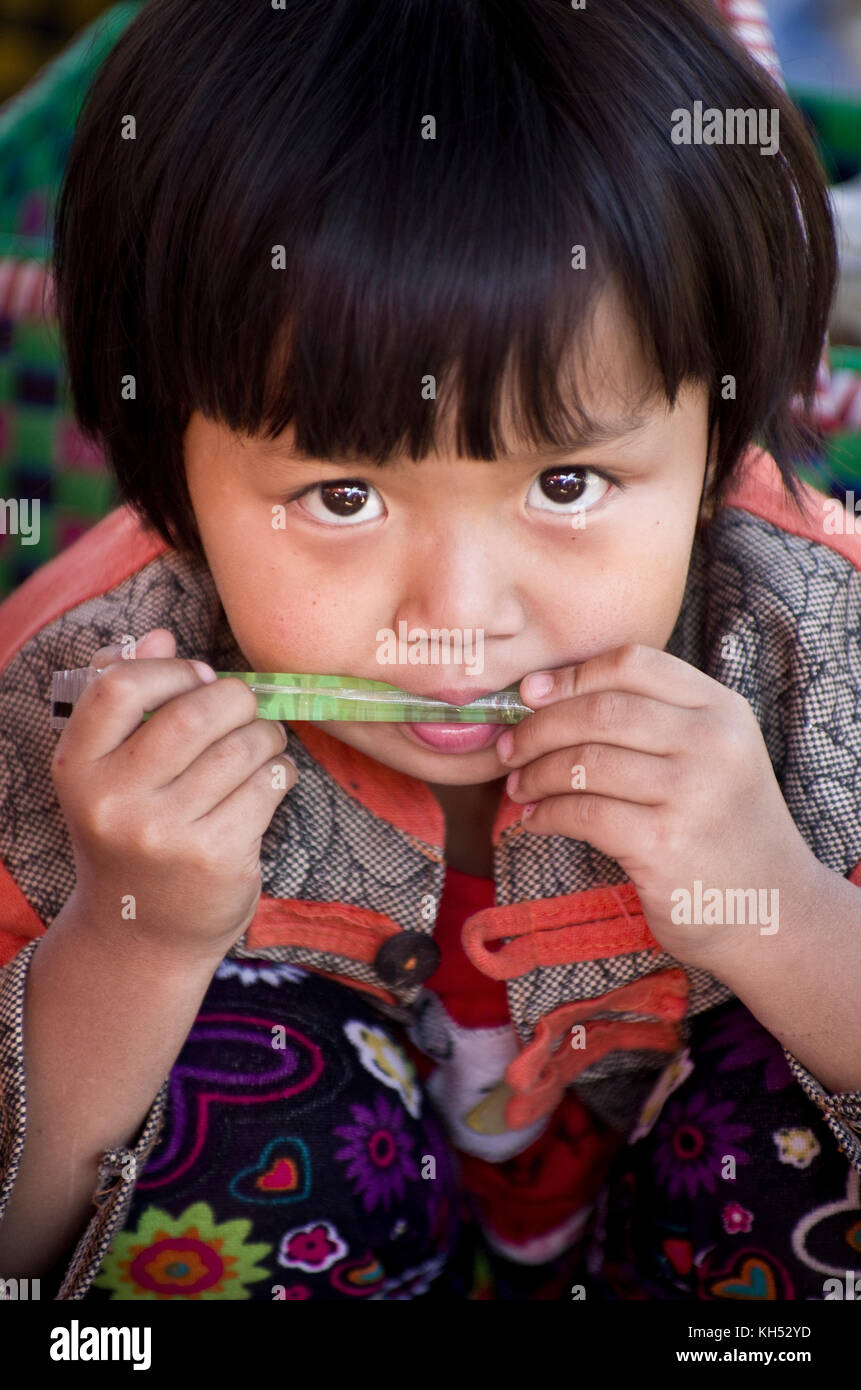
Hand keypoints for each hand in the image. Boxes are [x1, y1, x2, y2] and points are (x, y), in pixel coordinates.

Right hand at [51, 627, 298, 960]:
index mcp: (78, 768)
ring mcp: (164, 834)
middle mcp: (114, 801)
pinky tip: (266, 784)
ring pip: (242, 747)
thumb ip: (127, 700)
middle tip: (245, 710)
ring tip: (260, 747)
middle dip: (236, 700)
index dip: (172, 669)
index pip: (119, 686)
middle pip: (195, 712)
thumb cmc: (133, 834)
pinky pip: (268, 785)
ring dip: (266, 737)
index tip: (198, 680)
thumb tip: (160, 635)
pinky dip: (279, 774)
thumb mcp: (109, 773)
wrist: (141, 934)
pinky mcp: (215, 857)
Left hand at [498, 643, 818, 966]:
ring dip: (535, 775)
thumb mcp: (713, 755)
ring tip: (519, 787)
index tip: (531, 693)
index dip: (572, 675)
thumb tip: (543, 691)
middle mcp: (713, 743)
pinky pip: (582, 814)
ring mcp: (691, 793)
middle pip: (600, 711)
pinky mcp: (663, 844)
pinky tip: (534, 822)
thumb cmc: (722, 828)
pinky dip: (545, 815)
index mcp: (722, 710)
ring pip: (584, 762)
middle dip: (538, 728)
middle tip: (509, 749)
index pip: (633, 664)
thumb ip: (654, 718)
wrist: (772, 911)